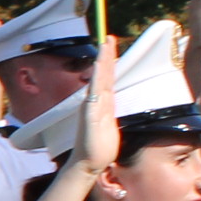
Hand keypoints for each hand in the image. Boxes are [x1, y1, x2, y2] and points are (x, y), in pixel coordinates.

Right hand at [75, 42, 121, 174]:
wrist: (89, 163)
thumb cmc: (99, 148)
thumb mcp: (109, 128)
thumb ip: (109, 117)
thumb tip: (111, 113)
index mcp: (102, 104)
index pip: (107, 80)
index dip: (109, 64)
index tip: (111, 48)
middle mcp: (96, 102)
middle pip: (103, 74)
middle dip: (106, 55)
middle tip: (108, 37)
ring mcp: (92, 107)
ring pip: (99, 79)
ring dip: (102, 61)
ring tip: (104, 45)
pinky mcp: (90, 114)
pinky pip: (94, 92)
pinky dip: (96, 77)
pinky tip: (98, 66)